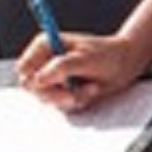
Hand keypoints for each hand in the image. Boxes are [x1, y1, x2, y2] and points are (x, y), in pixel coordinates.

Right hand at [15, 32, 143, 111]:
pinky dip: (78, 101)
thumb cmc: (107, 55)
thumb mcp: (86, 58)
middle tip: (74, 93)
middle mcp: (44, 62)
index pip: (25, 69)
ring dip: (71, 97)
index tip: (58, 81)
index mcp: (44, 46)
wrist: (126, 64)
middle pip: (32, 88)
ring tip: (91, 87)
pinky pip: (61, 105)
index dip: (37, 79)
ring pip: (47, 99)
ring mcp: (53, 78)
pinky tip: (90, 91)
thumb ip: (60, 67)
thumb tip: (38, 80)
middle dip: (56, 93)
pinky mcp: (62, 91)